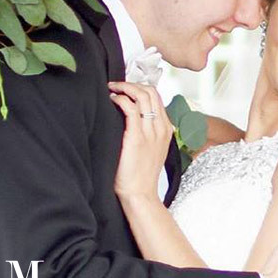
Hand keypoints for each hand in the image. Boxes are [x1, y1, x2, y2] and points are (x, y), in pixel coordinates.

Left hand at [108, 81, 172, 199]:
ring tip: (112, 89)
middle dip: (132, 83)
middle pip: (151, 91)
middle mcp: (161, 127)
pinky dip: (120, 99)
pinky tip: (112, 100)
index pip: (157, 97)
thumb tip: (135, 118)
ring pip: (142, 96)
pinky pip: (130, 108)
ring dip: (125, 87)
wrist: (140, 194)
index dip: (140, 87)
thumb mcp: (153, 150)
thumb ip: (150, 133)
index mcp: (166, 129)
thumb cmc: (141, 175)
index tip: (126, 88)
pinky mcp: (136, 137)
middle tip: (117, 85)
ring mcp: (150, 132)